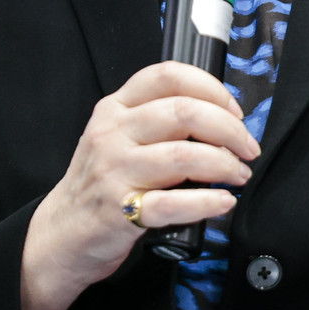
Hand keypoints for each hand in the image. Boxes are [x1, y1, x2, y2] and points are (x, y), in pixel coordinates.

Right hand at [20, 62, 257, 309]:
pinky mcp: (120, 210)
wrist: (61, 234)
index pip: (168, 75)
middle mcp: (113, 133)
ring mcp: (114, 171)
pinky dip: (207, 202)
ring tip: (239, 175)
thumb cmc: (102, 183)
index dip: (212, 88)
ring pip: (184, 156)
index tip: (235, 111)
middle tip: (248, 149)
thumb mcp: (118, 137)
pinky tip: (223, 203)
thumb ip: (157, 120)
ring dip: (225, 165)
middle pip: (184, 113)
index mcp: (116, 108)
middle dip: (230, 130)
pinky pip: (174, 203)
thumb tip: (222, 119)